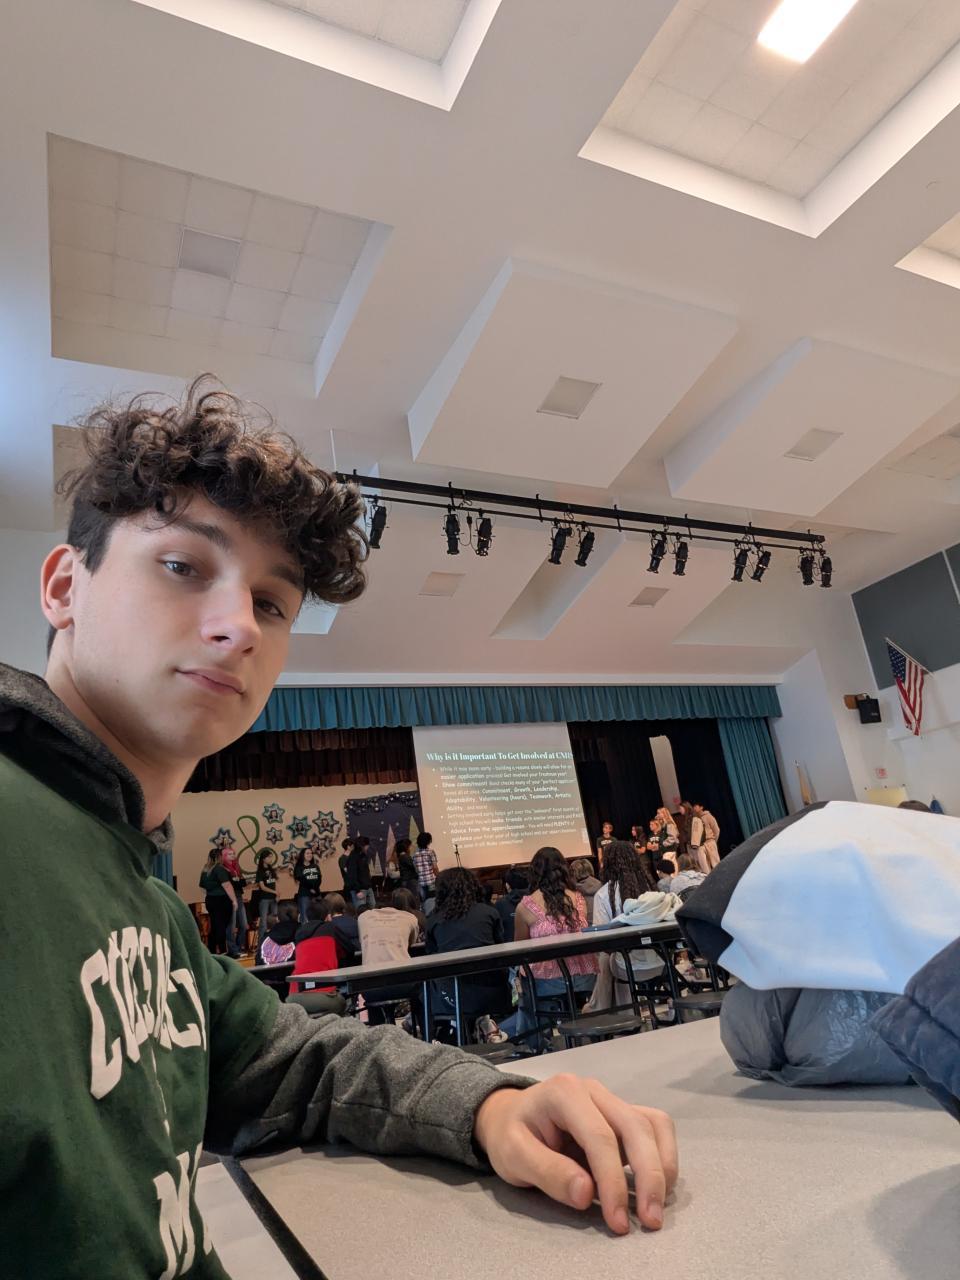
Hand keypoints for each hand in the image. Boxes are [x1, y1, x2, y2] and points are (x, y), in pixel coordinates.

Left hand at [473, 1075, 676, 1234]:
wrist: (510, 1117)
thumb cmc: (511, 1136)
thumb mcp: (513, 1156)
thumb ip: (548, 1172)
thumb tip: (587, 1194)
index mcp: (565, 1093)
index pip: (600, 1137)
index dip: (613, 1181)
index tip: (617, 1221)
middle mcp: (594, 1090)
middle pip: (635, 1126)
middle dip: (648, 1175)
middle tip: (650, 1221)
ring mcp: (611, 1100)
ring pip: (651, 1124)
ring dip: (662, 1166)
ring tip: (656, 1207)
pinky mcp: (622, 1114)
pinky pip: (653, 1127)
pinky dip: (663, 1155)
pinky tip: (656, 1186)